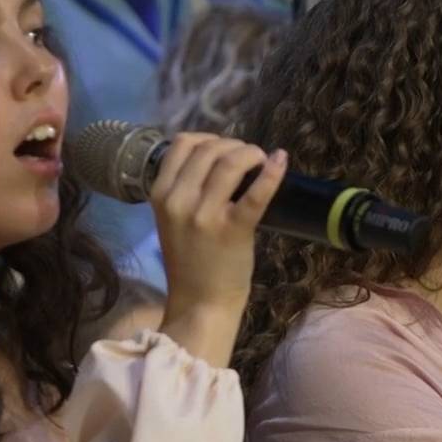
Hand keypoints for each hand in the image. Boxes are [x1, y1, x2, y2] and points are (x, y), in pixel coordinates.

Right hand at [150, 133, 287, 320]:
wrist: (200, 302)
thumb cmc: (189, 260)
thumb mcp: (172, 219)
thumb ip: (184, 188)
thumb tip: (216, 154)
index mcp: (160, 195)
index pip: (182, 144)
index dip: (209, 138)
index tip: (225, 149)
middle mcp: (179, 201)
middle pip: (209, 149)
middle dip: (234, 146)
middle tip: (249, 158)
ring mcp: (205, 215)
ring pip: (230, 162)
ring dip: (251, 154)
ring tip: (262, 161)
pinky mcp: (233, 230)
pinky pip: (255, 193)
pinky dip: (272, 173)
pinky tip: (280, 161)